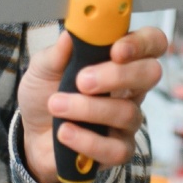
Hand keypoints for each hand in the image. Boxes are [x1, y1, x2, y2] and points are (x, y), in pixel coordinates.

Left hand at [19, 27, 166, 182]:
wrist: (30, 134)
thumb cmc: (45, 95)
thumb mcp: (43, 68)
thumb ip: (57, 52)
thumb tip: (72, 33)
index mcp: (118, 60)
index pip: (151, 43)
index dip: (142, 43)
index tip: (116, 50)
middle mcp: (129, 88)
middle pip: (151, 74)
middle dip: (118, 75)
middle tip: (82, 81)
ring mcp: (127, 121)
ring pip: (127, 112)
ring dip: (87, 109)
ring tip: (56, 105)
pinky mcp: (118, 150)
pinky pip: (116, 149)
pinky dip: (86, 140)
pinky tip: (64, 132)